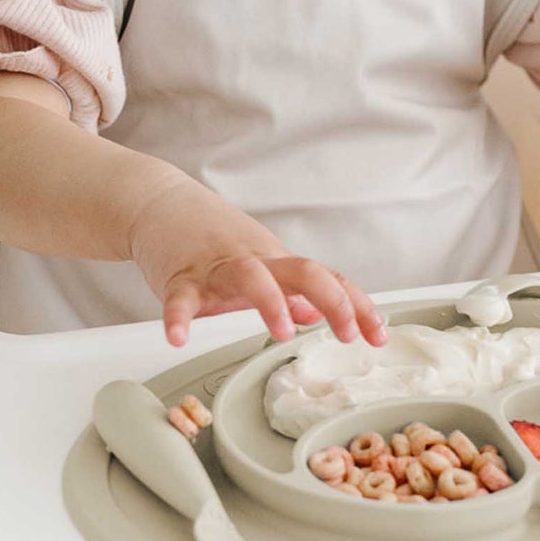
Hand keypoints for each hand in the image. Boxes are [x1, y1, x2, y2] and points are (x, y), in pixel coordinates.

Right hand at [126, 175, 388, 349]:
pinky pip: (180, 298)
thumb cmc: (212, 237)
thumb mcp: (258, 261)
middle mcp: (254, 260)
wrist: (161, 203)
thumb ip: (287, 289)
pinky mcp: (179, 276)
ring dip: (271, 303)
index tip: (379, 333)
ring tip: (284, 331)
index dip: (357, 306)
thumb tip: (314, 312)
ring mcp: (216, 267)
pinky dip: (178, 317)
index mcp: (276, 262)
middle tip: (348, 334)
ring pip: (250, 277)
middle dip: (333, 300)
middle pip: (302, 271)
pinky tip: (179, 337)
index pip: (328, 280)